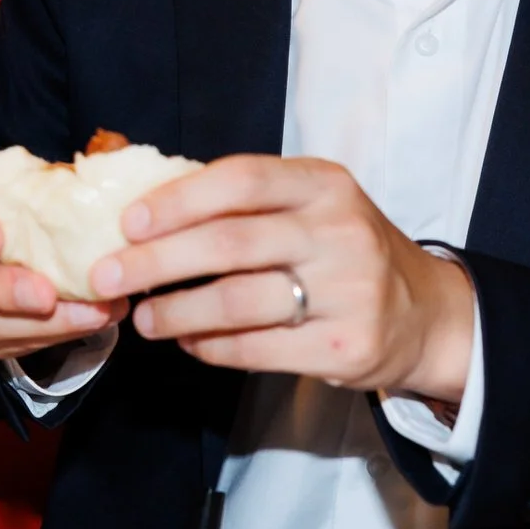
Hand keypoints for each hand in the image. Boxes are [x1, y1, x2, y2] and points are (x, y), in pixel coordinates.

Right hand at [0, 164, 126, 361]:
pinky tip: (92, 321)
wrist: (11, 236)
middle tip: (47, 295)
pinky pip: (9, 344)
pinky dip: (54, 335)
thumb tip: (94, 182)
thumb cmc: (16, 200)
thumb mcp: (20, 177)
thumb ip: (45, 179)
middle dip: (5, 290)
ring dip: (40, 324)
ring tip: (90, 313)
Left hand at [89, 155, 473, 398]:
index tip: (127, 222)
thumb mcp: (309, 205)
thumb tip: (143, 211)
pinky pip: (257, 348)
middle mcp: (339, 232)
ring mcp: (348, 291)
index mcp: (324, 184)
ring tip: (143, 317)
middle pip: (229, 244)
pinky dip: (211, 345)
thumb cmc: (340, 249)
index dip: (178, 200)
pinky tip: (187, 339)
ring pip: (238, 302)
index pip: (241, 180)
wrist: (423, 313)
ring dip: (177, 311)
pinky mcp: (344, 347)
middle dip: (155, 261)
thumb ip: (243, 202)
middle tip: (106, 275)